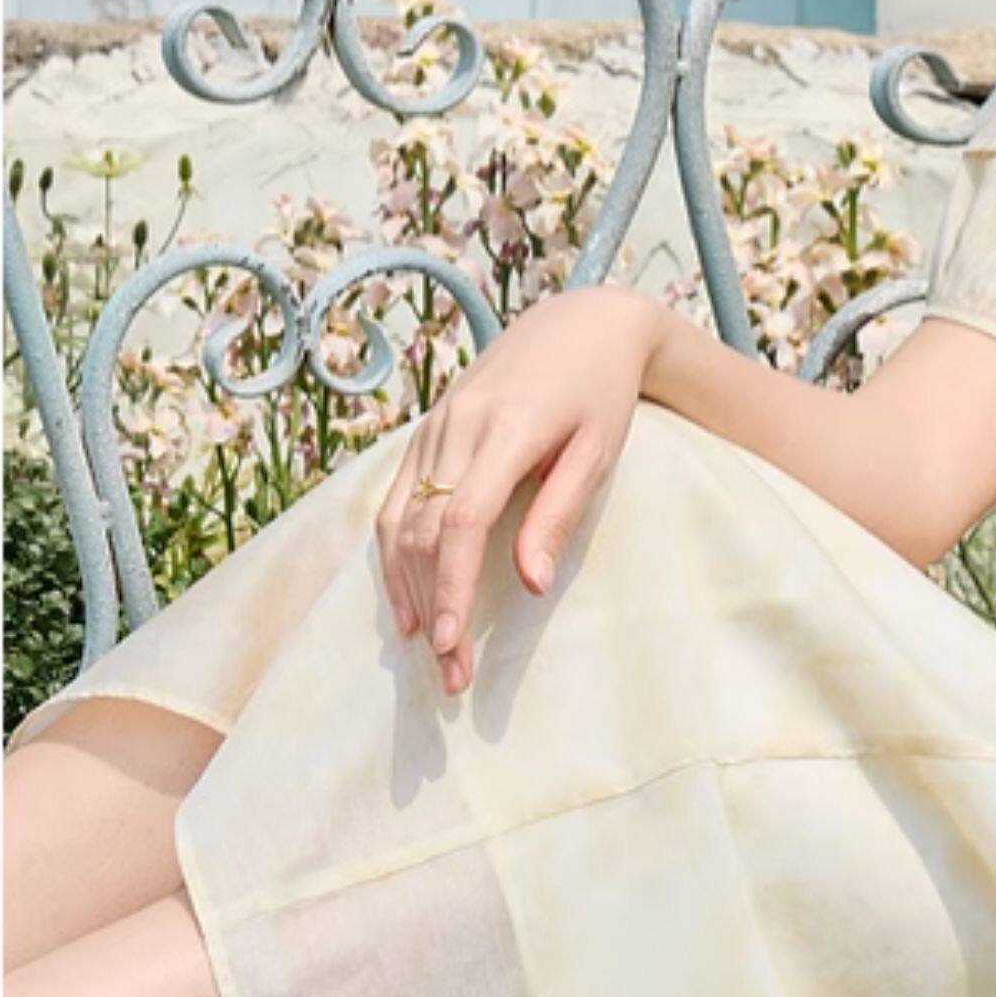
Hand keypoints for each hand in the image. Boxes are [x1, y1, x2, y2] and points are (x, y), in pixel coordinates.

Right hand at [377, 286, 665, 695]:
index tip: (450, 645)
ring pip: (397, 516)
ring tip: (425, 648)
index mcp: (506, 430)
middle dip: (431, 605)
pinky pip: (395, 496)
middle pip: (422, 529)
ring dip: (405, 587)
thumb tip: (530, 584)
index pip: (461, 520)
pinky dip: (393, 550)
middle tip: (449, 674)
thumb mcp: (598, 451)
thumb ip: (559, 514)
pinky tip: (406, 595)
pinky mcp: (428, 429)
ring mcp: (436, 425)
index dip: (450, 587)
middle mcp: (458, 426)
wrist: (582, 322)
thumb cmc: (601, 391)